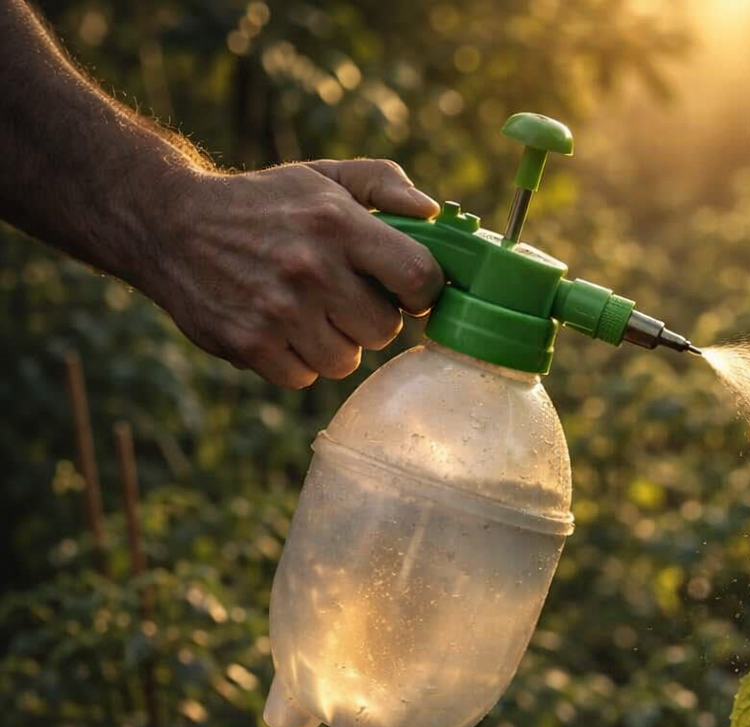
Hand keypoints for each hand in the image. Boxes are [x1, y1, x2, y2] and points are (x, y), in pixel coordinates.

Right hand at [145, 159, 445, 387]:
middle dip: (369, 317)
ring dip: (332, 343)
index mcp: (338, 224)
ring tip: (306, 312)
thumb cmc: (263, 205)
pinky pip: (303, 379)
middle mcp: (310, 268)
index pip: (420, 278)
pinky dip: (294, 362)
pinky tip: (277, 329)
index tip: (405, 290)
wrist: (170, 223)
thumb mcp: (323, 178)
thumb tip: (433, 212)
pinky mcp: (248, 344)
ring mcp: (278, 311)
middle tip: (342, 297)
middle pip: (384, 330)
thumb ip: (384, 185)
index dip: (421, 290)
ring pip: (345, 361)